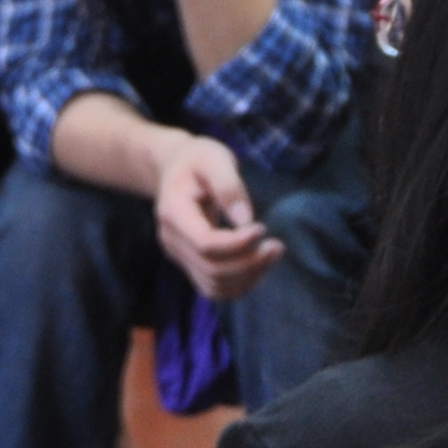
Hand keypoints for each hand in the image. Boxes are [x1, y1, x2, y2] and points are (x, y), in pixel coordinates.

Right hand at [151, 132, 280, 299]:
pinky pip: (213, 288)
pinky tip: (258, 267)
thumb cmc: (197, 160)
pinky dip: (239, 285)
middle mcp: (170, 239)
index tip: (263, 228)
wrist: (174, 168)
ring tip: (272, 254)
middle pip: (211, 268)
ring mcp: (177, 255)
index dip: (238, 244)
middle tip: (276, 246)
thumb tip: (246, 220)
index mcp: (173, 213)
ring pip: (213, 285)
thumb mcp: (214, 159)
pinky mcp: (188, 263)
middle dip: (249, 262)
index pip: (205, 243)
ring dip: (247, 276)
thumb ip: (228, 186)